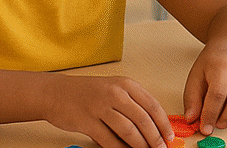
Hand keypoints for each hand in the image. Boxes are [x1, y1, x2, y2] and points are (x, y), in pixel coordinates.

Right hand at [43, 74, 173, 147]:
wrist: (56, 92)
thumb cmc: (88, 92)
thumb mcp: (115, 89)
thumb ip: (133, 103)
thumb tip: (153, 125)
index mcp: (127, 84)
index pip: (152, 105)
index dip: (163, 123)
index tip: (169, 136)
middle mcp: (116, 94)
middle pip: (143, 119)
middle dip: (155, 137)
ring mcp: (101, 107)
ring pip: (128, 130)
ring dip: (140, 145)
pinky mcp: (87, 122)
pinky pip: (108, 139)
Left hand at [182, 39, 226, 134]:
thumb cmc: (212, 62)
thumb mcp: (195, 75)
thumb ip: (192, 98)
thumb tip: (192, 118)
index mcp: (221, 65)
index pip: (217, 94)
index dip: (210, 114)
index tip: (204, 128)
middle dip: (225, 118)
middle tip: (214, 126)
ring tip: (222, 119)